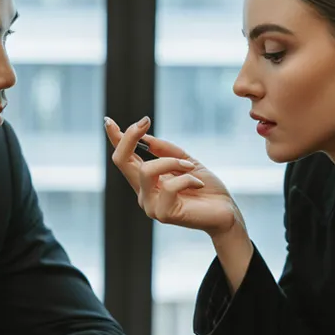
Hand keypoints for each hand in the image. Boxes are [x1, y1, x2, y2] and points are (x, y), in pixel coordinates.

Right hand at [105, 116, 242, 236]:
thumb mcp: (186, 162)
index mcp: (147, 181)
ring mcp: (151, 205)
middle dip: (130, 137)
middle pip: (121, 160)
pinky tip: (199, 184)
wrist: (225, 212)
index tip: (108, 121)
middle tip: (145, 121)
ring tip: (191, 168)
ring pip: (147, 170)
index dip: (114, 139)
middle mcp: (143, 193)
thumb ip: (167, 151)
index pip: (123, 158)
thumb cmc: (207, 188)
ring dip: (172, 162)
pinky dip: (188, 178)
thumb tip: (145, 137)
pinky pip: (170, 186)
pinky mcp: (163, 214)